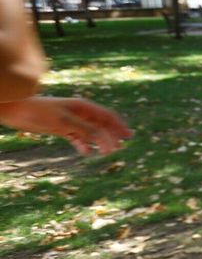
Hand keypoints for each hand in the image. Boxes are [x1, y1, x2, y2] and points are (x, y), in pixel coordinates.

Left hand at [0, 97, 130, 154]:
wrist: (15, 111)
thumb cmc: (39, 112)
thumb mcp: (63, 121)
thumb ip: (84, 129)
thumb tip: (102, 138)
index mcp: (83, 107)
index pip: (107, 116)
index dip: (119, 126)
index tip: (129, 136)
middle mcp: (79, 113)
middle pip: (101, 124)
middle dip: (112, 134)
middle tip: (122, 146)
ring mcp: (71, 120)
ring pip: (90, 132)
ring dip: (99, 141)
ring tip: (108, 152)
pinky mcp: (61, 128)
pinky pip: (77, 137)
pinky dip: (83, 144)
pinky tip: (86, 152)